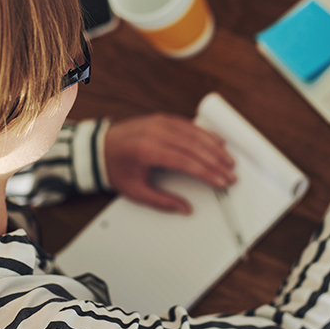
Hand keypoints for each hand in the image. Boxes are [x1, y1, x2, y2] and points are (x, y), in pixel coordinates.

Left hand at [104, 113, 235, 213]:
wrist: (98, 148)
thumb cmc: (116, 168)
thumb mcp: (135, 191)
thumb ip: (162, 201)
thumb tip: (185, 209)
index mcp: (147, 151)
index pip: (186, 162)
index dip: (207, 173)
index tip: (221, 182)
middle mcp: (155, 133)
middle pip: (194, 147)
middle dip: (216, 162)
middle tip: (231, 174)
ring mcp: (159, 122)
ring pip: (194, 133)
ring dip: (215, 147)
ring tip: (229, 160)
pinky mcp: (161, 118)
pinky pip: (188, 124)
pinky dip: (205, 134)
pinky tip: (217, 142)